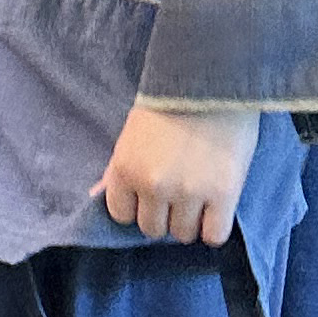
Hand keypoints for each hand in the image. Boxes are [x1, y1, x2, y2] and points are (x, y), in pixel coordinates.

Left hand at [90, 104, 259, 246]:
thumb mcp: (131, 134)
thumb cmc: (168, 104)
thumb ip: (116, 170)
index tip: (150, 197)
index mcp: (124, 168)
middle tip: (176, 196)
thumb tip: (94, 194)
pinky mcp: (223, 194)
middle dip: (163, 215)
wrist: (210, 81)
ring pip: (182, 234)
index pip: (122, 215)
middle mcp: (152, 185)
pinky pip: (214, 236)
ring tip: (198, 199)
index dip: (137, 207)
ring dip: (189, 222)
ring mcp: (187, 192)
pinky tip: (216, 210)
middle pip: (152, 228)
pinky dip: (214, 228)